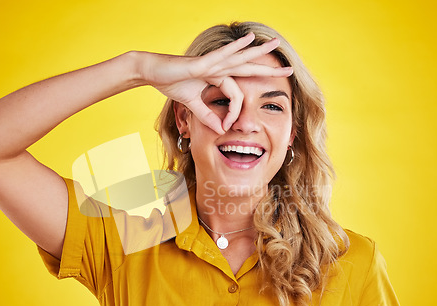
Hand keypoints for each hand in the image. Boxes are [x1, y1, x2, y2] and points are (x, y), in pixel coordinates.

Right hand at [139, 33, 292, 133]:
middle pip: (248, 67)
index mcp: (217, 77)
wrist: (152, 72)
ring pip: (240, 58)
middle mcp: (218, 68)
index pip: (236, 95)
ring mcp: (211, 63)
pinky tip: (248, 39)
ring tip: (275, 44)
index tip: (227, 126)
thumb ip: (206, 115)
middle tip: (290, 69)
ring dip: (259, 51)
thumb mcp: (192, 104)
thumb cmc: (172, 83)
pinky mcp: (201, 63)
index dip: (234, 112)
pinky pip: (221, 55)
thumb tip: (220, 129)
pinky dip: (235, 48)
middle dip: (269, 70)